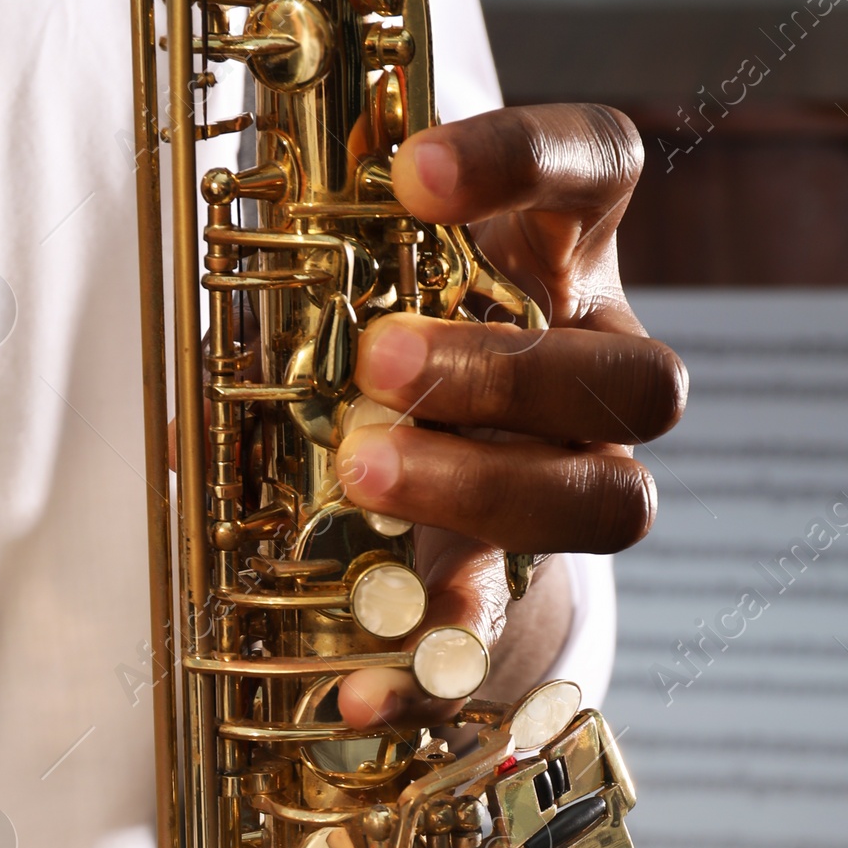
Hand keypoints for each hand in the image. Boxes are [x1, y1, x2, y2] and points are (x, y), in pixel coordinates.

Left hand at [336, 104, 687, 727]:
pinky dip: (430, 664)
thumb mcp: (357, 297)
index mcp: (565, 261)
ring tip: (362, 473)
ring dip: (489, 487)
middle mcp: (600, 369)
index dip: (522, 163)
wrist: (426, 519)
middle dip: (502, 369)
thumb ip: (317, 281)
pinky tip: (356, 685)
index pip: (599, 170)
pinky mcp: (533, 596)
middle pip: (630, 372)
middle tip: (379, 364)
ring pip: (612, 497)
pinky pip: (509, 638)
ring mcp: (585, 486)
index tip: (410, 177)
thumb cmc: (386, 363)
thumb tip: (217, 289)